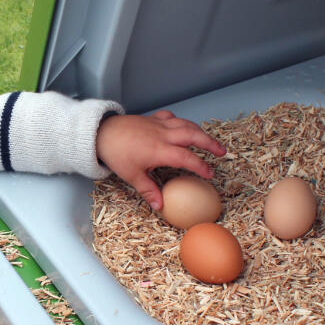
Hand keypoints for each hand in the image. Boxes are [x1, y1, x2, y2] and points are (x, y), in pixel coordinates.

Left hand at [96, 110, 225, 210]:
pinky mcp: (153, 118)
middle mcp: (163, 134)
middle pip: (194, 135)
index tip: (209, 174)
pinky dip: (181, 122)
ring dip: (200, 132)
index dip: (201, 166)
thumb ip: (149, 190)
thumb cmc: (116, 153)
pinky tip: (183, 128)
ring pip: (186, 124)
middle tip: (222, 152)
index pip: (187, 157)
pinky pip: (172, 118)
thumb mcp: (132, 176)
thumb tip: (161, 206)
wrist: (101, 132)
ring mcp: (159, 124)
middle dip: (211, 143)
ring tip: (209, 141)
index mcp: (160, 150)